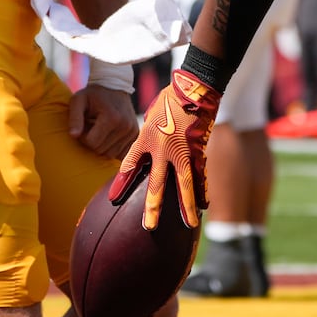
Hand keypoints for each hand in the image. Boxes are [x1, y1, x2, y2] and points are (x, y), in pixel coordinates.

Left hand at [68, 84, 138, 159]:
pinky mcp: (135, 135)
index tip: (83, 126)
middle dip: (92, 142)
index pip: (92, 143)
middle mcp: (125, 126)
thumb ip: (74, 118)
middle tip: (91, 127)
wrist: (114, 86)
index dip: (83, 137)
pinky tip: (109, 135)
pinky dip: (112, 147)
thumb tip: (73, 135)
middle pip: (101, 150)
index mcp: (112, 117)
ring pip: (111, 154)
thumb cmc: (92, 95)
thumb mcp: (78, 101)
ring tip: (100, 129)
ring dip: (102, 145)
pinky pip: (120, 153)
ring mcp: (133, 131)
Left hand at [110, 69, 219, 230]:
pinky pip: (201, 175)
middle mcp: (163, 149)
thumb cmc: (169, 100)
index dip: (121, 182)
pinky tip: (204, 206)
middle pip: (156, 184)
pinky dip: (203, 191)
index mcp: (146, 139)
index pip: (129, 164)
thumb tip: (144, 156)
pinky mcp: (199, 150)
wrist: (193, 88)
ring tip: (189, 224)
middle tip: (148, 228)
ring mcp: (183, 151)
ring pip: (184, 185)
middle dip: (152, 208)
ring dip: (186, 207)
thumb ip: (146, 138)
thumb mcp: (150, 117)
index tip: (112, 198)